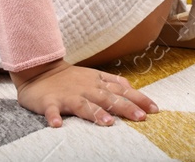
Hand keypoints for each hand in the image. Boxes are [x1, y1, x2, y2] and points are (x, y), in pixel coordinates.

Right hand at [12, 60, 157, 127]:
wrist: (39, 70)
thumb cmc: (70, 78)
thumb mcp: (94, 76)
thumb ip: (113, 82)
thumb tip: (131, 88)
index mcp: (98, 83)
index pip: (122, 91)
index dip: (139, 99)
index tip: (154, 109)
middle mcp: (86, 88)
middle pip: (108, 98)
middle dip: (125, 107)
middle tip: (140, 117)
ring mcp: (68, 95)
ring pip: (84, 104)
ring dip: (95, 113)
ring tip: (107, 123)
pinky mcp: (49, 101)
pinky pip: (51, 110)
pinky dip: (54, 117)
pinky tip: (57, 125)